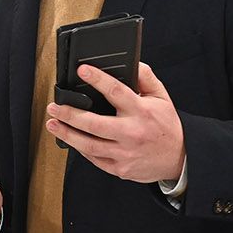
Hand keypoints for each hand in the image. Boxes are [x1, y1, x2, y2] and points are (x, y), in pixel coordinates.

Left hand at [46, 61, 185, 184]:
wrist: (180, 158)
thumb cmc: (167, 126)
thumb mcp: (162, 97)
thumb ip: (146, 78)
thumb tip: (132, 63)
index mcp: (142, 112)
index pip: (116, 92)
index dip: (98, 79)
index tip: (82, 70)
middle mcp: (132, 133)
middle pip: (94, 124)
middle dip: (70, 114)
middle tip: (55, 107)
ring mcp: (125, 154)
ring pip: (89, 145)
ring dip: (67, 134)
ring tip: (53, 124)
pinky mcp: (120, 169)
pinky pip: (94, 159)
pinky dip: (80, 149)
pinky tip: (70, 139)